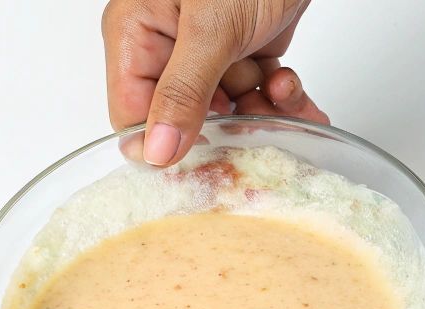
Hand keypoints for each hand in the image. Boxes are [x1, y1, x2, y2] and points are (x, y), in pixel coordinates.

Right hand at [103, 0, 325, 166]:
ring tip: (285, 101)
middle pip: (185, 117)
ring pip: (229, 108)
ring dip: (263, 115)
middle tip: (257, 136)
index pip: (132, 114)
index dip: (165, 145)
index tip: (203, 163)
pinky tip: (292, 88)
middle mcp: (167, 42)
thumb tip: (156, 151)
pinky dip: (280, 97)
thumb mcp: (210, 29)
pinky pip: (257, 90)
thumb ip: (183, 92)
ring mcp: (208, 46)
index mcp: (136, 32)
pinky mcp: (245, 45)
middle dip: (228, 129)